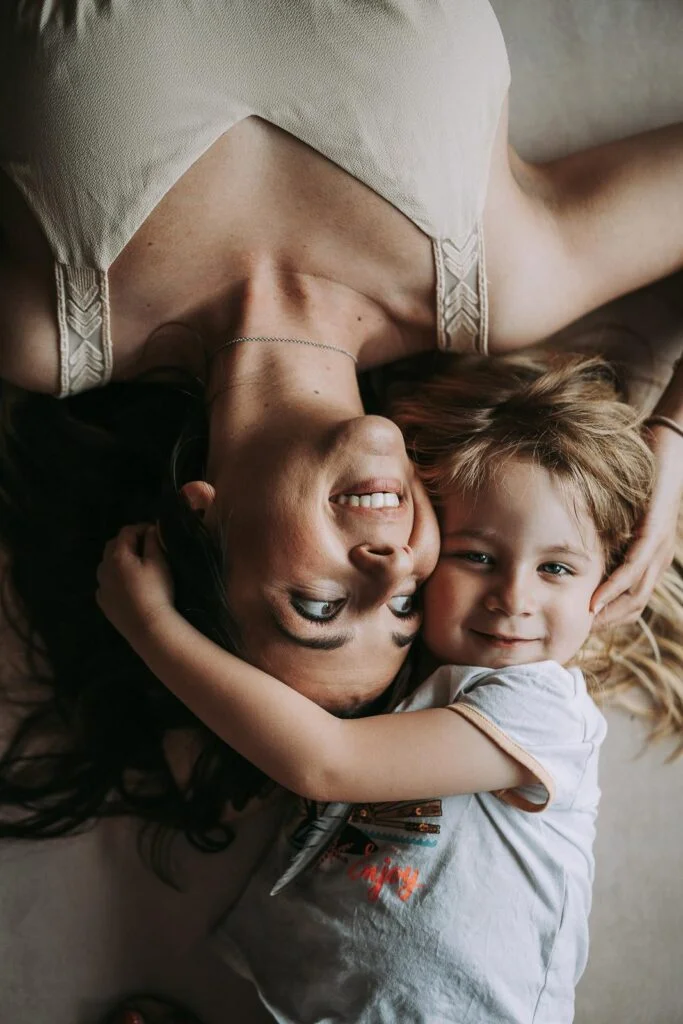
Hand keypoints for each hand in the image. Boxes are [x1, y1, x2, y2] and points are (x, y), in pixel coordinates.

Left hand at [96, 523, 175, 650]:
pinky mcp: (103, 602)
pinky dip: (113, 578)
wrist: (148, 626)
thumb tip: (150, 529)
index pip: (126, 532)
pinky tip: (124, 584)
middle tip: (144, 544)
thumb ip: (153, 542)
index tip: (154, 531)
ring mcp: (102, 586)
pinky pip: (105, 584)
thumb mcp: (159, 562)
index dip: (140, 528)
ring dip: (117, 559)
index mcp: (118, 555)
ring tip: (133, 564)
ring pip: (105, 565)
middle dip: (126, 541)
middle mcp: (104, 567)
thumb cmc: (156, 591)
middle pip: (112, 546)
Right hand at [592, 425, 682, 626]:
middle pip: (632, 605)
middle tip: (574, 634)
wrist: (669, 448)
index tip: (578, 628)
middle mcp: (658, 559)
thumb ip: (606, 535)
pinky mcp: (654, 533)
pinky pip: (634, 568)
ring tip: (581, 624)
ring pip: (635, 593)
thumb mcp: (620, 514)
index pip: (630, 601)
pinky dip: (614, 587)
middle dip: (604, 622)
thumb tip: (574, 551)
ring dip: (608, 612)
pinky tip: (596, 598)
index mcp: (651, 558)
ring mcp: (659, 548)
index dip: (606, 618)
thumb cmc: (641, 478)